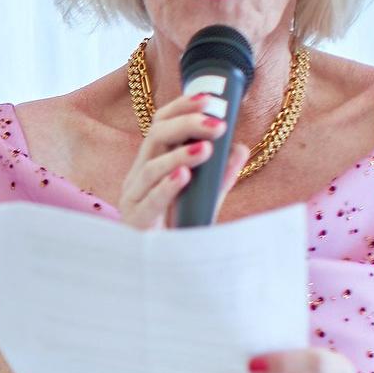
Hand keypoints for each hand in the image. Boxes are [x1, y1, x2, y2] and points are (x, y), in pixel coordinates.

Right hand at [120, 91, 244, 229]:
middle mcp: (138, 177)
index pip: (160, 125)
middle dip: (186, 125)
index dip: (181, 108)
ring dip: (180, 155)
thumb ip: (220, 176)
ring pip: (151, 167)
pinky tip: (184, 176)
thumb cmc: (178, 232)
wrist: (161, 274)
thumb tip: (241, 148)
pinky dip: (167, 186)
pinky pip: (149, 201)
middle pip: (155, 138)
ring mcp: (133, 199)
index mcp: (152, 165)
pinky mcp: (135, 223)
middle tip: (218, 123)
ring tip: (207, 149)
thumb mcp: (204, 200)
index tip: (209, 98)